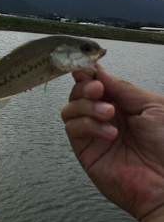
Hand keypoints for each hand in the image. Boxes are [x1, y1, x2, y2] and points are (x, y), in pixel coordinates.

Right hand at [61, 64, 163, 221]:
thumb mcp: (151, 105)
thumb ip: (122, 88)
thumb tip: (97, 71)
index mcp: (122, 104)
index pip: (95, 84)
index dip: (88, 74)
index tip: (87, 69)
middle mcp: (105, 118)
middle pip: (77, 94)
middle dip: (84, 87)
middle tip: (98, 90)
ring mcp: (94, 135)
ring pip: (70, 110)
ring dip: (86, 106)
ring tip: (109, 114)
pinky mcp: (86, 152)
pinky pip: (73, 130)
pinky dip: (87, 125)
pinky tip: (109, 133)